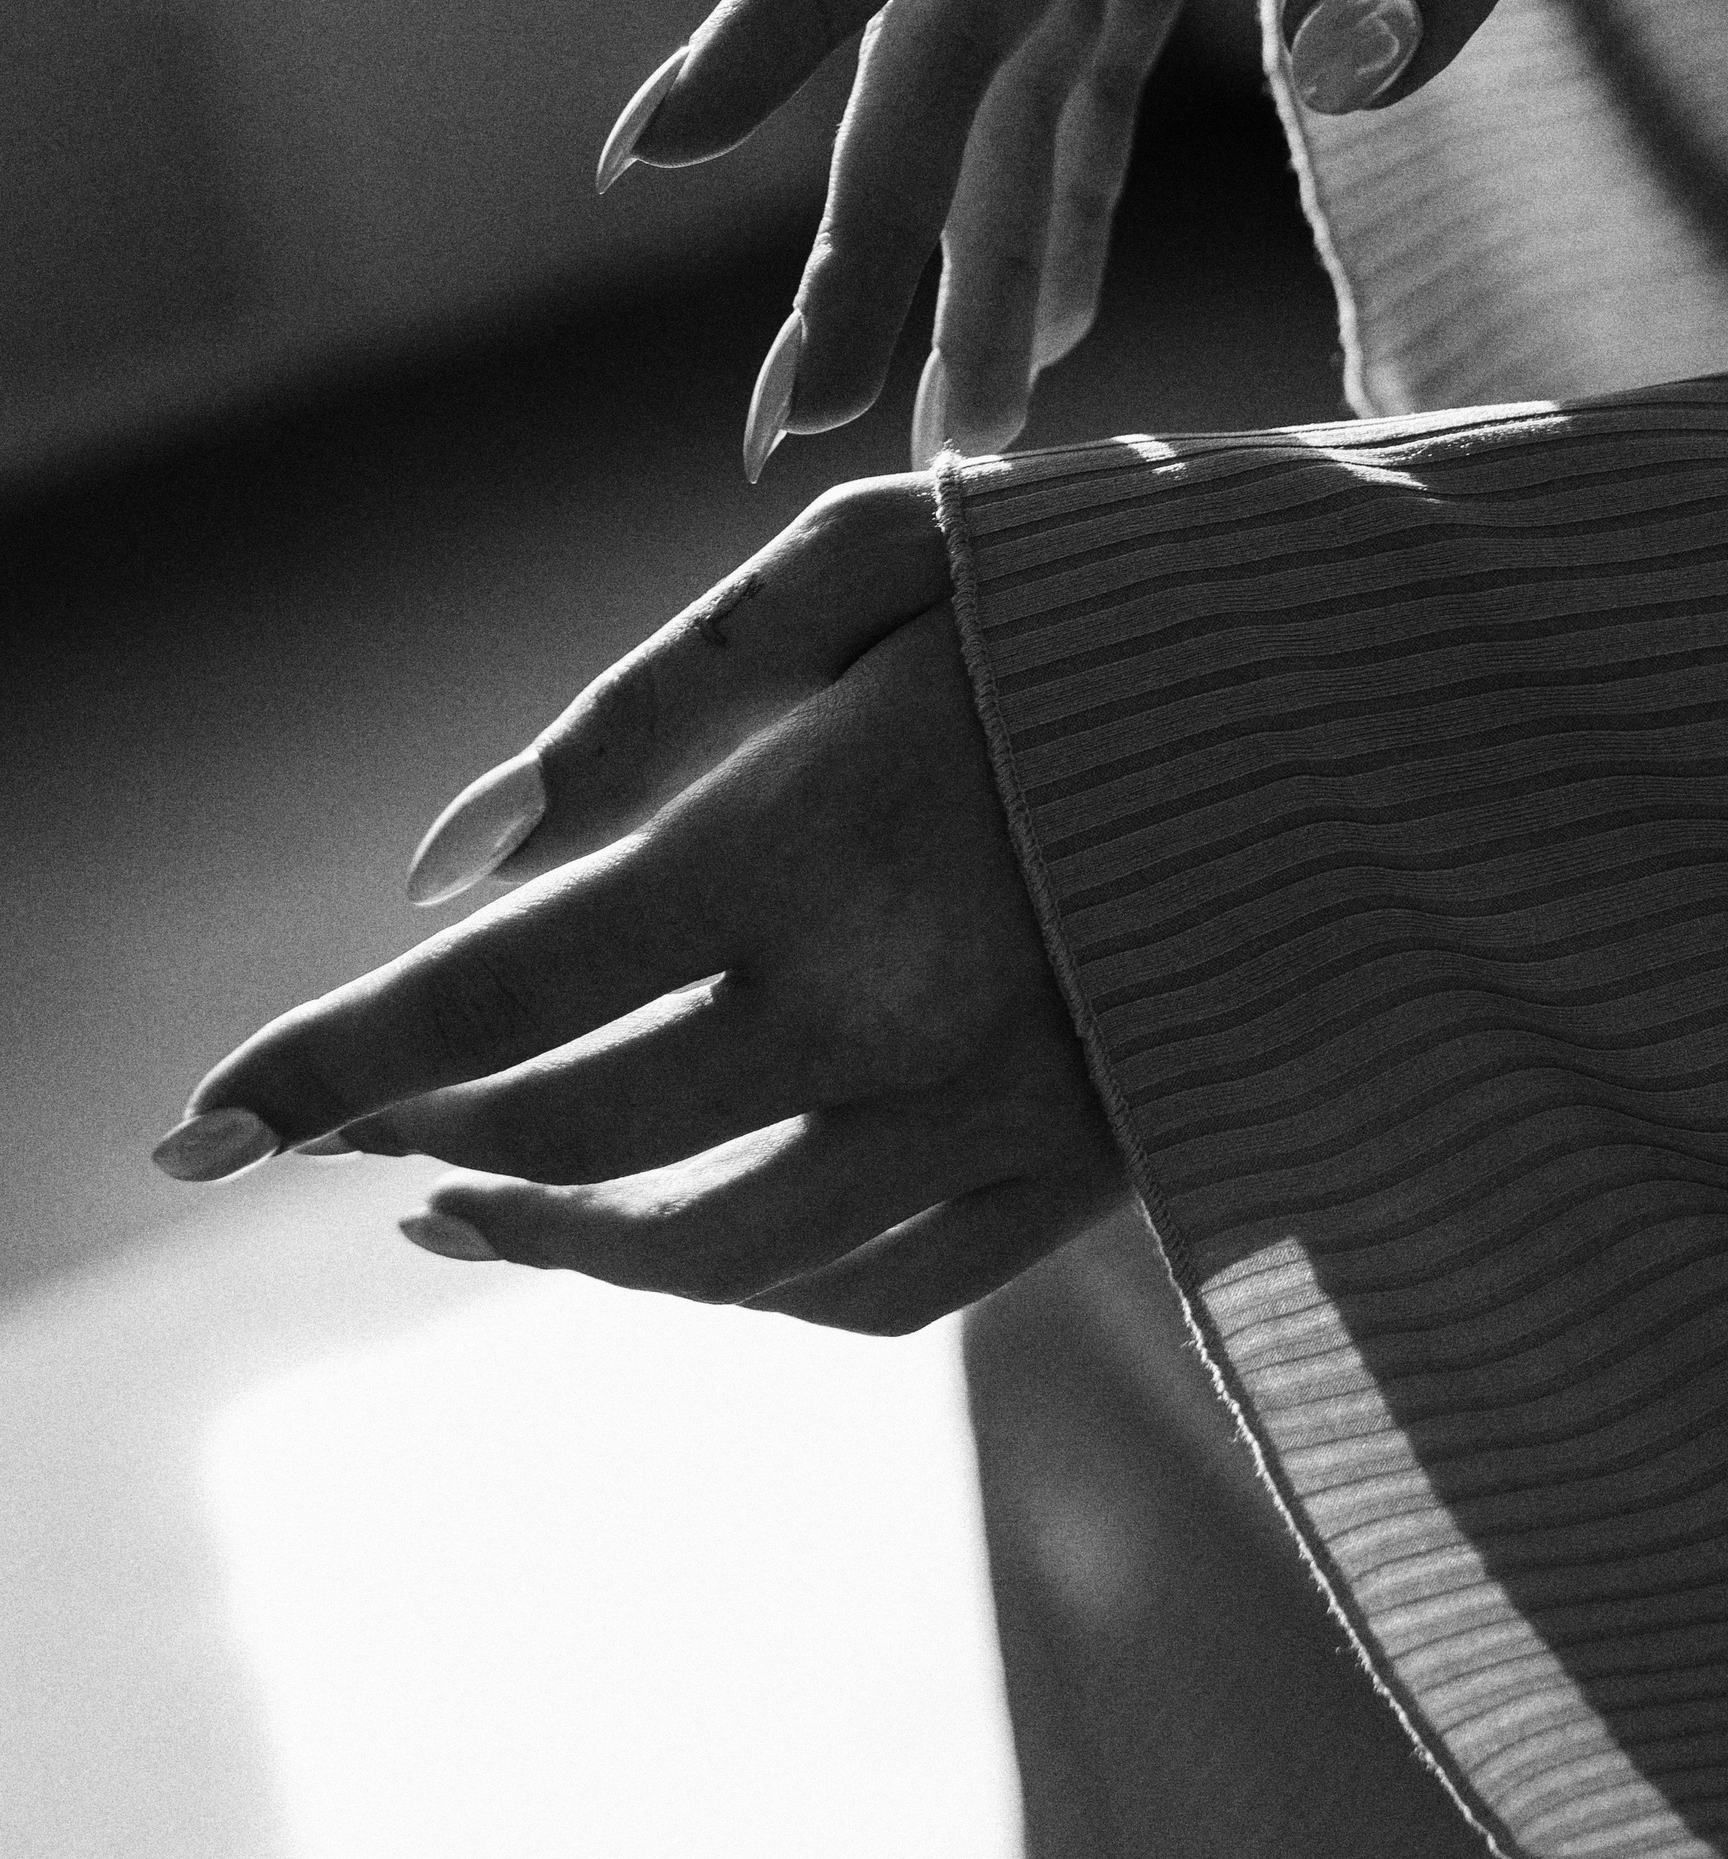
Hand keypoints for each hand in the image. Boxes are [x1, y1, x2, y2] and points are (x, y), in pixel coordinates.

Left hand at [151, 481, 1128, 1332]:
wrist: (1399, 693)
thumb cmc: (1117, 583)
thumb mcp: (877, 563)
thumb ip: (653, 703)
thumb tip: (451, 856)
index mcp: (814, 844)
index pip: (498, 1002)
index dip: (324, 1063)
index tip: (198, 1126)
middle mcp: (887, 1021)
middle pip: (573, 1139)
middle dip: (414, 1134)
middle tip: (337, 1112)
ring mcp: (994, 1128)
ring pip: (702, 1258)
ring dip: (550, 1239)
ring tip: (459, 1196)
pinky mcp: (1082, 1178)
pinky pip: (865, 1296)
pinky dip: (733, 1286)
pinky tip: (673, 1231)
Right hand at [598, 0, 1719, 469]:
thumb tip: (1338, 74)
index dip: (791, 2)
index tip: (662, 149)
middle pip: (942, 24)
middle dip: (869, 230)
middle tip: (803, 424)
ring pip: (995, 77)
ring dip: (962, 260)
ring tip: (946, 446)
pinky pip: (1085, 77)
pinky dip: (1063, 206)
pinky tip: (1044, 345)